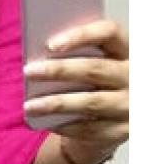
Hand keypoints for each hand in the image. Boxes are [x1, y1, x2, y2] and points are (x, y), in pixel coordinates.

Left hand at [23, 17, 128, 163]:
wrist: (116, 120)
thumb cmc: (98, 85)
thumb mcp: (96, 65)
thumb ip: (78, 56)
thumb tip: (42, 58)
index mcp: (129, 50)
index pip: (110, 33)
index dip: (82, 35)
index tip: (51, 44)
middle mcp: (134, 76)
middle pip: (95, 69)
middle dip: (59, 70)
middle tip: (29, 71)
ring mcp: (130, 104)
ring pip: (90, 102)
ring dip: (56, 103)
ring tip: (29, 105)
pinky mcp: (122, 130)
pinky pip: (89, 128)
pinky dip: (64, 125)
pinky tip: (45, 122)